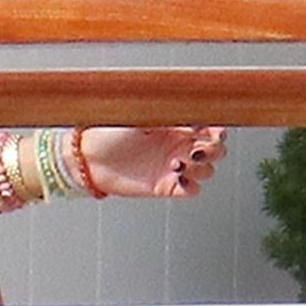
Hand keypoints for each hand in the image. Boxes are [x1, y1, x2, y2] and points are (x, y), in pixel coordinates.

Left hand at [79, 125, 227, 198]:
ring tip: (176, 162)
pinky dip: (193, 186)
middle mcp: (177, 146)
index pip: (210, 128)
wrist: (88, 157)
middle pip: (216, 150)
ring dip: (200, 167)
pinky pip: (192, 190)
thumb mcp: (143, 114)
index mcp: (176, 126)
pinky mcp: (165, 186)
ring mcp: (173, 167)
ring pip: (207, 171)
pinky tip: (179, 177)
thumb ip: (171, 114)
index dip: (217, 130)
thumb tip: (196, 114)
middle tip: (197, 148)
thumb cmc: (109, 131)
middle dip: (214, 149)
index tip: (213, 130)